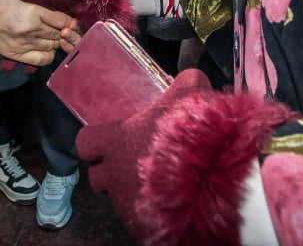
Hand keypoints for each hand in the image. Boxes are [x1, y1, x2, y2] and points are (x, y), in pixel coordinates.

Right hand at [0, 0, 71, 65]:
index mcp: (32, 11)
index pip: (64, 19)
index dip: (70, 16)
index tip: (69, 12)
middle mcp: (29, 30)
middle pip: (60, 33)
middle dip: (65, 27)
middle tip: (63, 21)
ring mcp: (23, 44)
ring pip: (54, 46)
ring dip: (57, 38)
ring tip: (52, 29)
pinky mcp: (16, 54)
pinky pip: (43, 60)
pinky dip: (49, 54)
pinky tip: (46, 44)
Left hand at [78, 69, 295, 245]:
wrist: (217, 182)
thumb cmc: (194, 135)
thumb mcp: (192, 95)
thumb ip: (186, 81)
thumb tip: (191, 75)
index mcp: (116, 142)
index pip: (84, 143)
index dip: (96, 141)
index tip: (111, 139)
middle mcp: (114, 176)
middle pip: (96, 176)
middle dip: (110, 170)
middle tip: (133, 161)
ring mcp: (126, 204)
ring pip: (118, 198)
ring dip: (131, 189)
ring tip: (160, 180)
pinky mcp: (142, 226)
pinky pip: (139, 217)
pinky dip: (151, 209)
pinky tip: (172, 199)